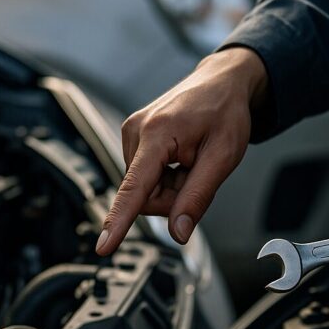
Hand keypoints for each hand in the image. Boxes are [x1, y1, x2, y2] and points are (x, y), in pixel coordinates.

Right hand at [96, 47, 267, 254]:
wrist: (222, 82)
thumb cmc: (225, 112)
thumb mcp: (223, 158)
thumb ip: (197, 197)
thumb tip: (179, 234)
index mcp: (157, 134)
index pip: (134, 189)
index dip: (118, 221)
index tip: (103, 246)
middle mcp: (136, 131)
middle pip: (144, 196)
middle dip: (172, 197)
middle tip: (197, 174)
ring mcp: (131, 132)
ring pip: (144, 189)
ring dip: (170, 186)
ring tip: (191, 160)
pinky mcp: (132, 137)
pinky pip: (144, 176)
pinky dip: (165, 177)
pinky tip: (181, 158)